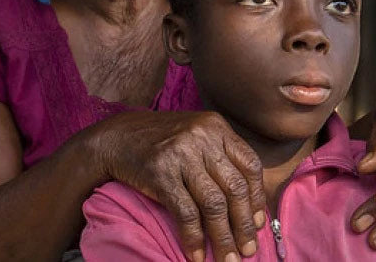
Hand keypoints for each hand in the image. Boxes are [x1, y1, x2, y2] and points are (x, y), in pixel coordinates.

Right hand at [91, 111, 265, 261]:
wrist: (116, 137)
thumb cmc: (160, 141)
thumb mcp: (195, 135)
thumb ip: (220, 156)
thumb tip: (250, 201)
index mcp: (215, 127)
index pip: (250, 166)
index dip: (256, 199)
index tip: (258, 224)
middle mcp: (201, 137)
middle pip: (234, 188)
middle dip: (244, 225)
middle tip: (248, 250)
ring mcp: (181, 155)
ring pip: (214, 204)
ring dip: (223, 237)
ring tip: (228, 258)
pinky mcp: (161, 174)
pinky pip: (186, 212)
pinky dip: (194, 237)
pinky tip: (196, 254)